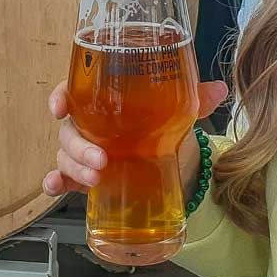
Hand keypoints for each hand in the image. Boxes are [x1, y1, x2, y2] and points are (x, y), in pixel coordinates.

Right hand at [42, 78, 228, 197]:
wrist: (170, 158)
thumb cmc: (164, 123)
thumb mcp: (179, 109)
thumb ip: (195, 98)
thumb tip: (220, 90)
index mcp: (105, 100)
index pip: (74, 90)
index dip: (61, 95)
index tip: (60, 107)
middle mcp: (90, 123)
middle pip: (69, 130)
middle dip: (78, 145)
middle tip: (101, 159)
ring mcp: (86, 151)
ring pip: (66, 155)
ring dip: (74, 166)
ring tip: (96, 178)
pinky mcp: (87, 175)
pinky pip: (64, 177)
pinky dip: (56, 182)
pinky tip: (57, 187)